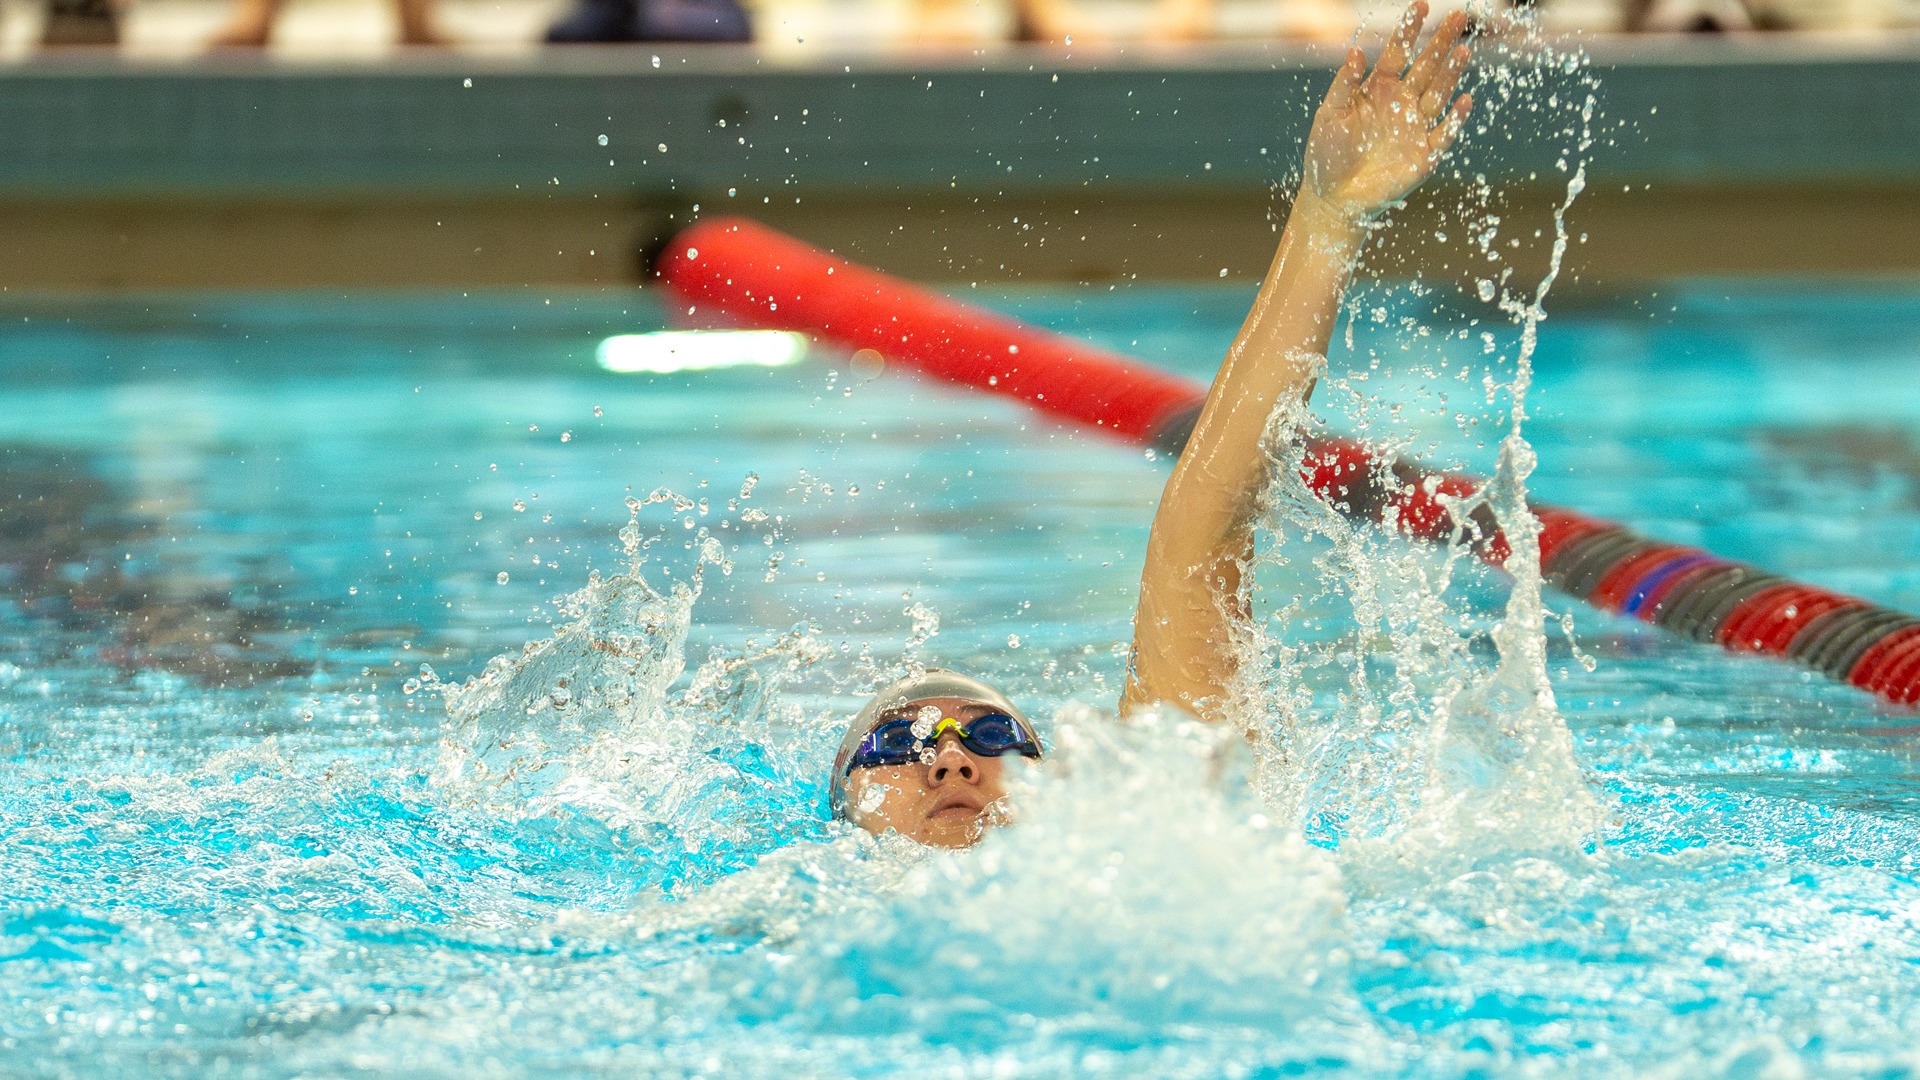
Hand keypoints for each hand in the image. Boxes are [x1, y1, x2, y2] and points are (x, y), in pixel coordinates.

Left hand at [1301, 2, 1472, 220]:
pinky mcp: (1425, 155)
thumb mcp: (1329, 115)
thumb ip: (1343, 85)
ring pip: (1439, 93)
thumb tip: (1355, 50)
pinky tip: (1464, 100)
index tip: (1422, 4)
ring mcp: (1415, 128)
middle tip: (1458, 15)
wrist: (1333, 198)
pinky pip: (1444, 133)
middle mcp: (1401, 104)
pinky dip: (1455, 118)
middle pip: (1426, 66)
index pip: (1397, 53)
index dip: (1409, 29)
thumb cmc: (1326, 155)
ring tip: (1464, 49)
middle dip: (1441, 41)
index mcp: (1377, 90)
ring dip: (1452, 73)